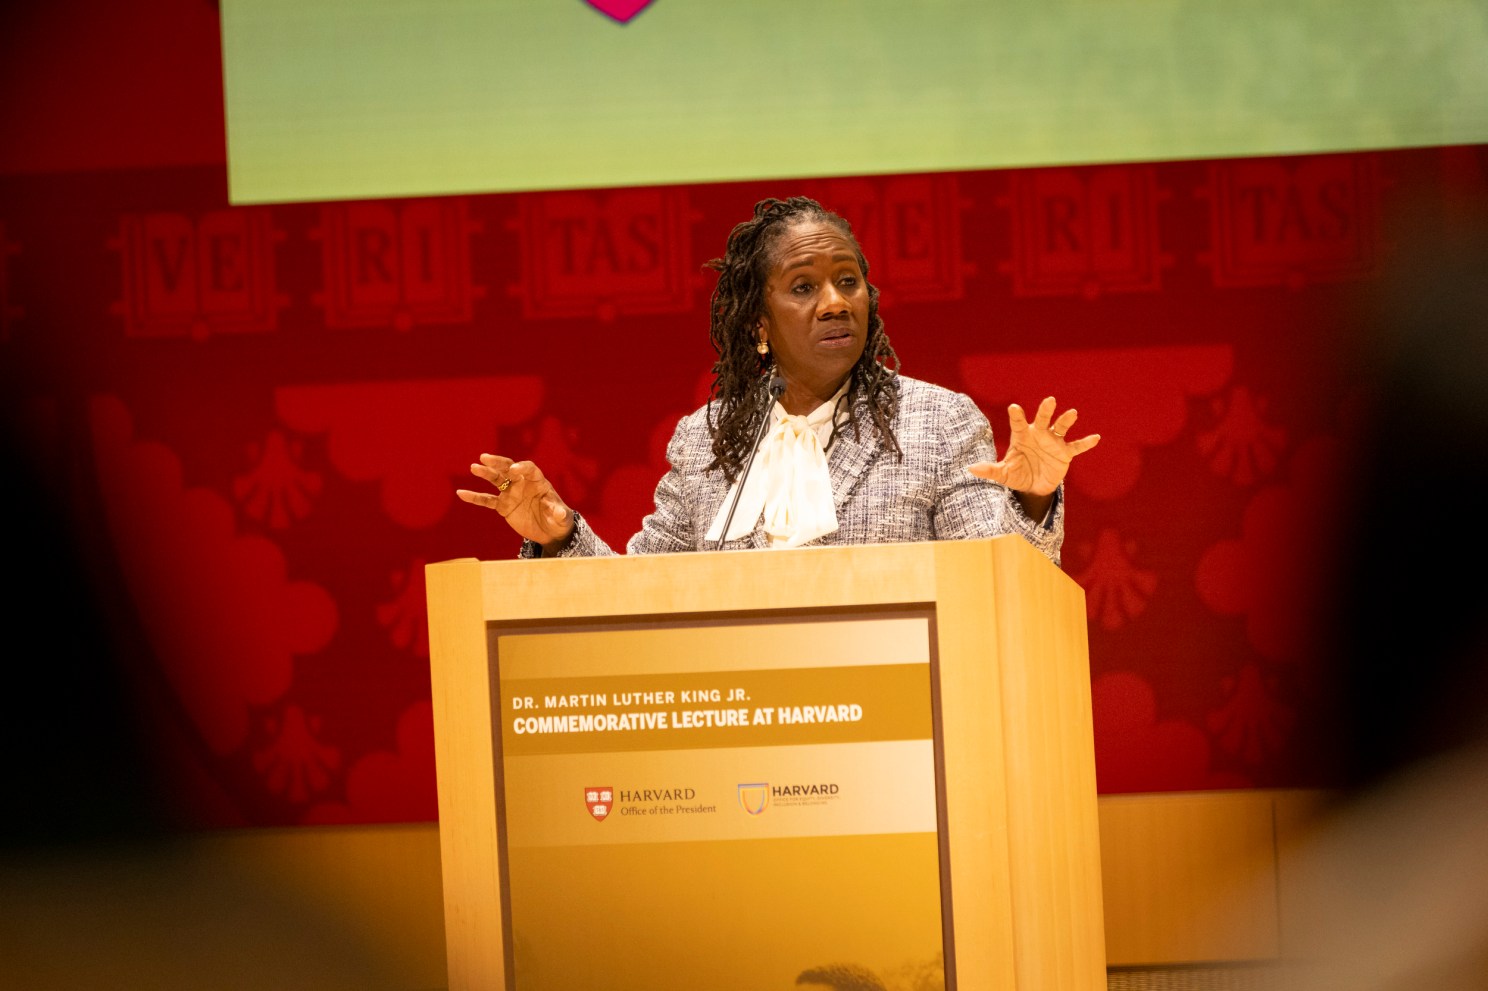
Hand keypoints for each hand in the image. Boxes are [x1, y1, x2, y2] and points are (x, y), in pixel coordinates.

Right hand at [456, 454, 575, 552]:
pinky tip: (461, 493)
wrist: (550, 531)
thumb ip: (559, 513)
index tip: (514, 470)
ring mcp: (511, 493)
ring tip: (474, 468)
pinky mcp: (503, 506)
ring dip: (485, 474)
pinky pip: (487, 500)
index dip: (522, 468)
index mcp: (538, 482)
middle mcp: (522, 484)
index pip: (529, 469)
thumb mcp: (562, 518)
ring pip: (496, 480)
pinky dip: (475, 497)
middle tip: (485, 458)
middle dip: (498, 463)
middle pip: (508, 469)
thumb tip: (560, 512)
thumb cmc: (559, 520)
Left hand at [968, 396, 1099, 496]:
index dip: (1016, 416)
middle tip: (1050, 400)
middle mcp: (1039, 434)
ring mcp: (1053, 442)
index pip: (1018, 423)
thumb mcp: (1003, 474)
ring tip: (1072, 413)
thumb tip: (970, 468)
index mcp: (1022, 436)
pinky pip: (1076, 446)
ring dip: (1066, 421)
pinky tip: (1095, 438)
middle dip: (1045, 410)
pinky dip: (1085, 443)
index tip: (1014, 408)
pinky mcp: (1065, 453)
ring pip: (1060, 428)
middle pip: (1042, 419)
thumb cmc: (1017, 474)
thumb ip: (990, 470)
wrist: (1033, 486)